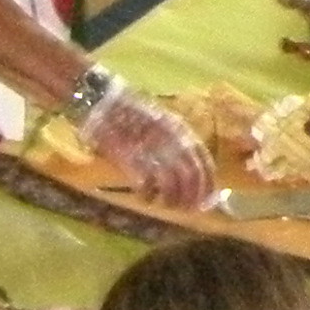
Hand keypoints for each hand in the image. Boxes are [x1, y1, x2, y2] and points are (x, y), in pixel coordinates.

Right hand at [82, 86, 216, 210]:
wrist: (101, 99)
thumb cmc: (130, 113)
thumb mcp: (161, 123)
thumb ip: (175, 143)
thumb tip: (189, 173)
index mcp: (180, 130)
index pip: (204, 161)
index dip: (208, 184)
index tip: (206, 201)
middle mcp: (170, 139)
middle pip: (191, 176)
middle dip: (191, 198)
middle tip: (186, 209)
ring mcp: (151, 148)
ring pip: (172, 183)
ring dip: (171, 200)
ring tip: (166, 205)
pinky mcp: (130, 156)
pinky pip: (146, 183)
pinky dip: (148, 195)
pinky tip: (145, 197)